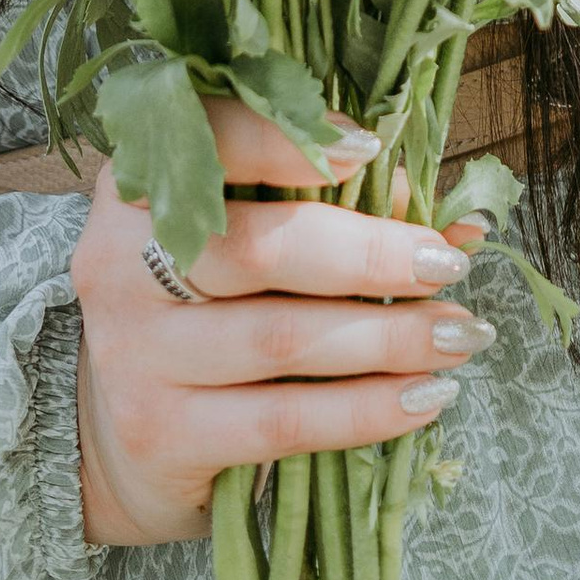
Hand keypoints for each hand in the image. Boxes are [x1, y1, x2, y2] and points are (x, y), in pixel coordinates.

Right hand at [72, 100, 490, 548]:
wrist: (123, 438)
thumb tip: (454, 221)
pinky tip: (423, 398)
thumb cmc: (208, 311)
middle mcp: (119, 261)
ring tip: (459, 336)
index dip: (286, 141)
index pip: (207, 142)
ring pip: (280, 339)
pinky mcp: (160, 434)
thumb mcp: (245, 241)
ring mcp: (133, 353)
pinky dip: (365, 409)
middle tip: (448, 266)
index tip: (371, 149)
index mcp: (137, 186)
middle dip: (370, 256)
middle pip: (259, 249)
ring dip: (387, 337)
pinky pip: (282, 422)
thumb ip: (334, 210)